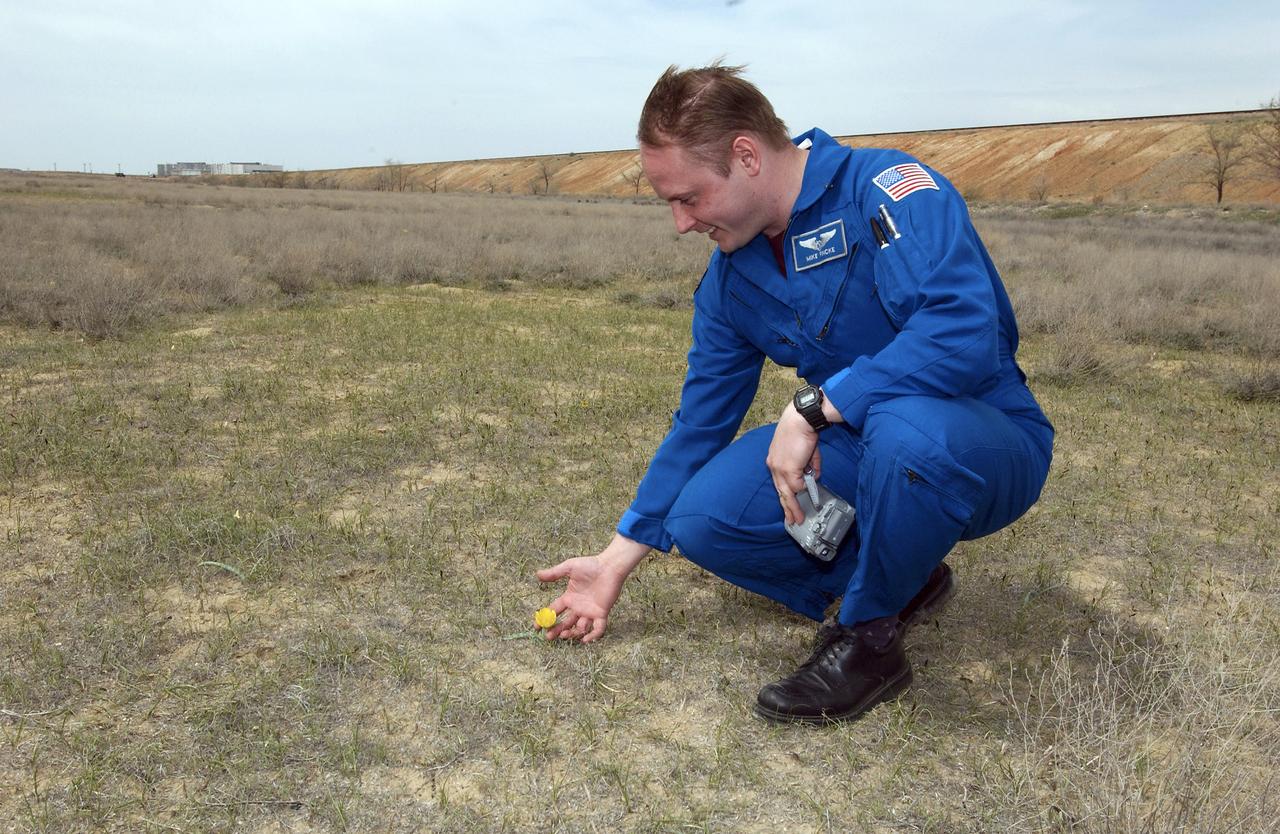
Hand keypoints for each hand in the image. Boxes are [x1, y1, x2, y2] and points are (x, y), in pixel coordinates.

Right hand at [535, 555, 625, 642]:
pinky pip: (598, 628)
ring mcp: (590, 611)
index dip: (544, 619)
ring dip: (571, 634)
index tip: (536, 627)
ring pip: (580, 628)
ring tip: (564, 634)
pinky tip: (585, 640)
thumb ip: (554, 573)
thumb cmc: (590, 565)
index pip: (554, 611)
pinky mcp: (601, 613)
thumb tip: (537, 574)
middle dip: (556, 630)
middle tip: (549, 636)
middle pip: (565, 623)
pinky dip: (593, 636)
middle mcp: (578, 607)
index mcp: (569, 598)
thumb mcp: (569, 567)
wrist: (609, 566)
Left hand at [766, 404, 821, 525]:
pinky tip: (811, 487)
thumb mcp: (804, 451)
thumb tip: (813, 477)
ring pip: (787, 493)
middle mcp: (773, 465)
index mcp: (774, 459)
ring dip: (794, 507)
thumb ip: (808, 465)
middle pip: (780, 491)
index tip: (788, 503)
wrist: (801, 419)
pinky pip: (798, 485)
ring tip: (798, 518)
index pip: (778, 482)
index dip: (784, 494)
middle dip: (787, 507)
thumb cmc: (802, 429)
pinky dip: (806, 486)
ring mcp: (780, 468)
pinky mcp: (788, 469)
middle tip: (791, 519)